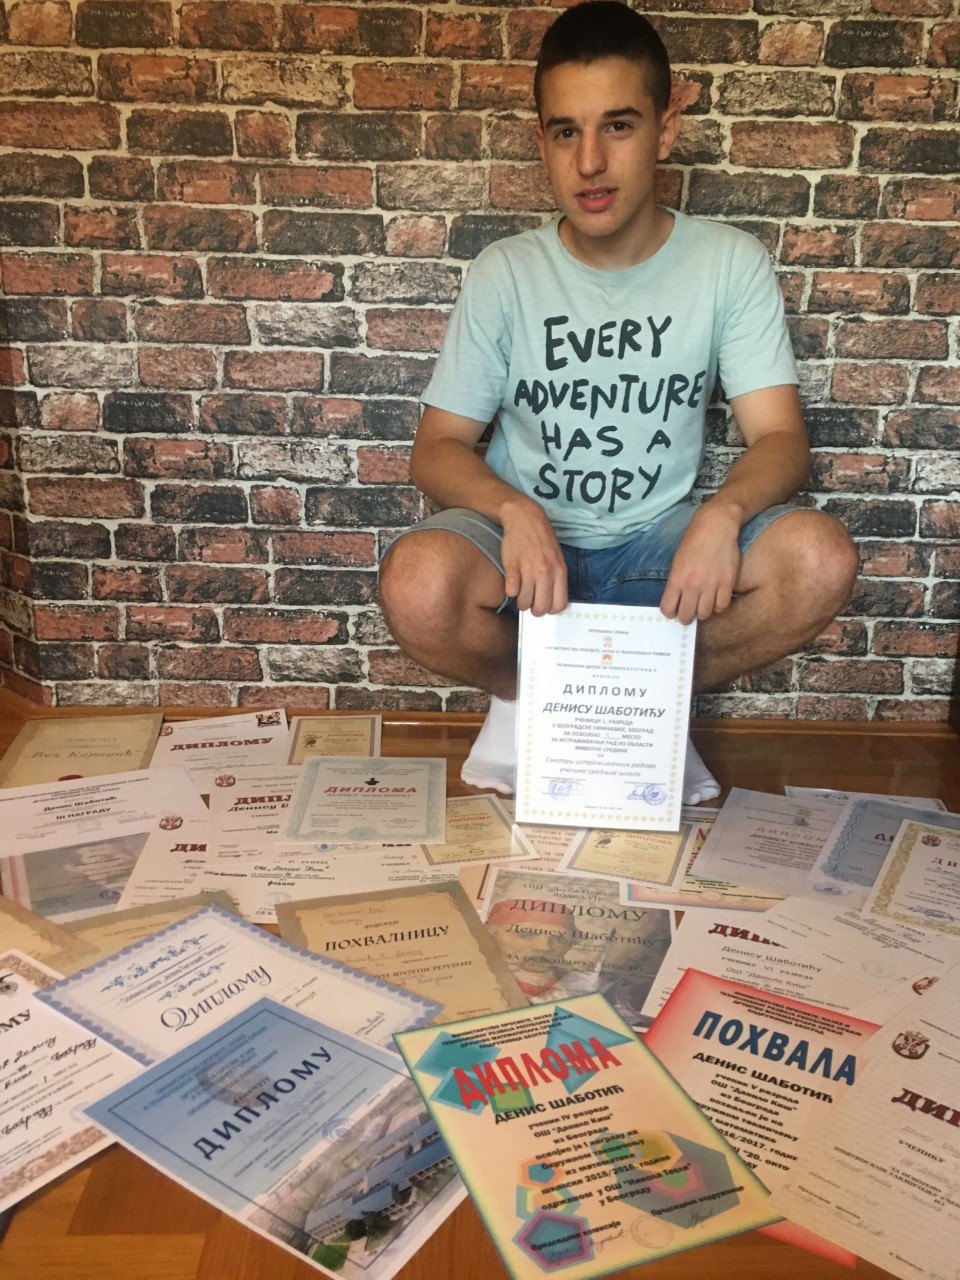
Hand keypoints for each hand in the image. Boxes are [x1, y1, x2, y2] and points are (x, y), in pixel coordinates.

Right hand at [499, 496, 567, 614]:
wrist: (524, 518)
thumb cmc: (542, 539)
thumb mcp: (557, 558)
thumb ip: (556, 578)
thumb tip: (551, 599)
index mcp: (559, 572)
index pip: (558, 604)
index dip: (550, 610)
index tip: (544, 606)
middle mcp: (545, 573)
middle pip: (540, 607)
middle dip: (534, 610)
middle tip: (530, 604)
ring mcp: (528, 570)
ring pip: (524, 601)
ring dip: (521, 602)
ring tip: (520, 594)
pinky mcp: (512, 566)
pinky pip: (510, 590)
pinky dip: (510, 591)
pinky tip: (512, 583)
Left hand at [660, 503, 741, 625]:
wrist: (716, 526)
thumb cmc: (694, 541)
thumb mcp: (677, 560)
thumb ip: (676, 581)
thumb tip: (677, 600)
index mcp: (676, 579)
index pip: (668, 609)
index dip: (670, 613)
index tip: (674, 610)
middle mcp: (692, 585)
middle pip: (687, 615)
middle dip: (686, 617)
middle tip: (689, 612)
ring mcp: (711, 585)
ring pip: (705, 614)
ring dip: (703, 612)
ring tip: (703, 605)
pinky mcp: (727, 583)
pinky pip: (722, 606)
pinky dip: (719, 606)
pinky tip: (716, 599)